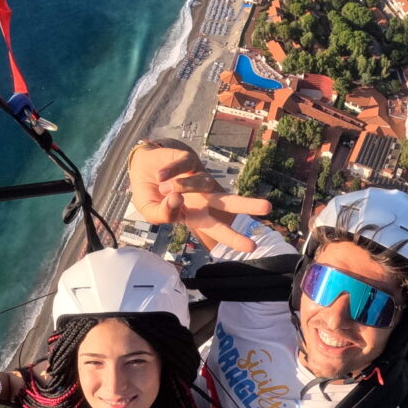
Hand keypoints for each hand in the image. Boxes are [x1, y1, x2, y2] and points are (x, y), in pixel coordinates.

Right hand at [128, 142, 270, 253]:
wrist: (139, 168)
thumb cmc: (149, 194)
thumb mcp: (150, 212)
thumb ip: (161, 214)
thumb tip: (176, 199)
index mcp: (196, 216)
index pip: (219, 229)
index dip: (235, 239)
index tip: (251, 246)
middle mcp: (203, 198)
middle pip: (229, 202)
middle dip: (248, 205)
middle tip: (268, 208)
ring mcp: (197, 178)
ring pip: (202, 183)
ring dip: (182, 185)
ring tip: (163, 187)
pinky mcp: (189, 160)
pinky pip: (182, 167)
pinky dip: (170, 172)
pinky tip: (160, 176)